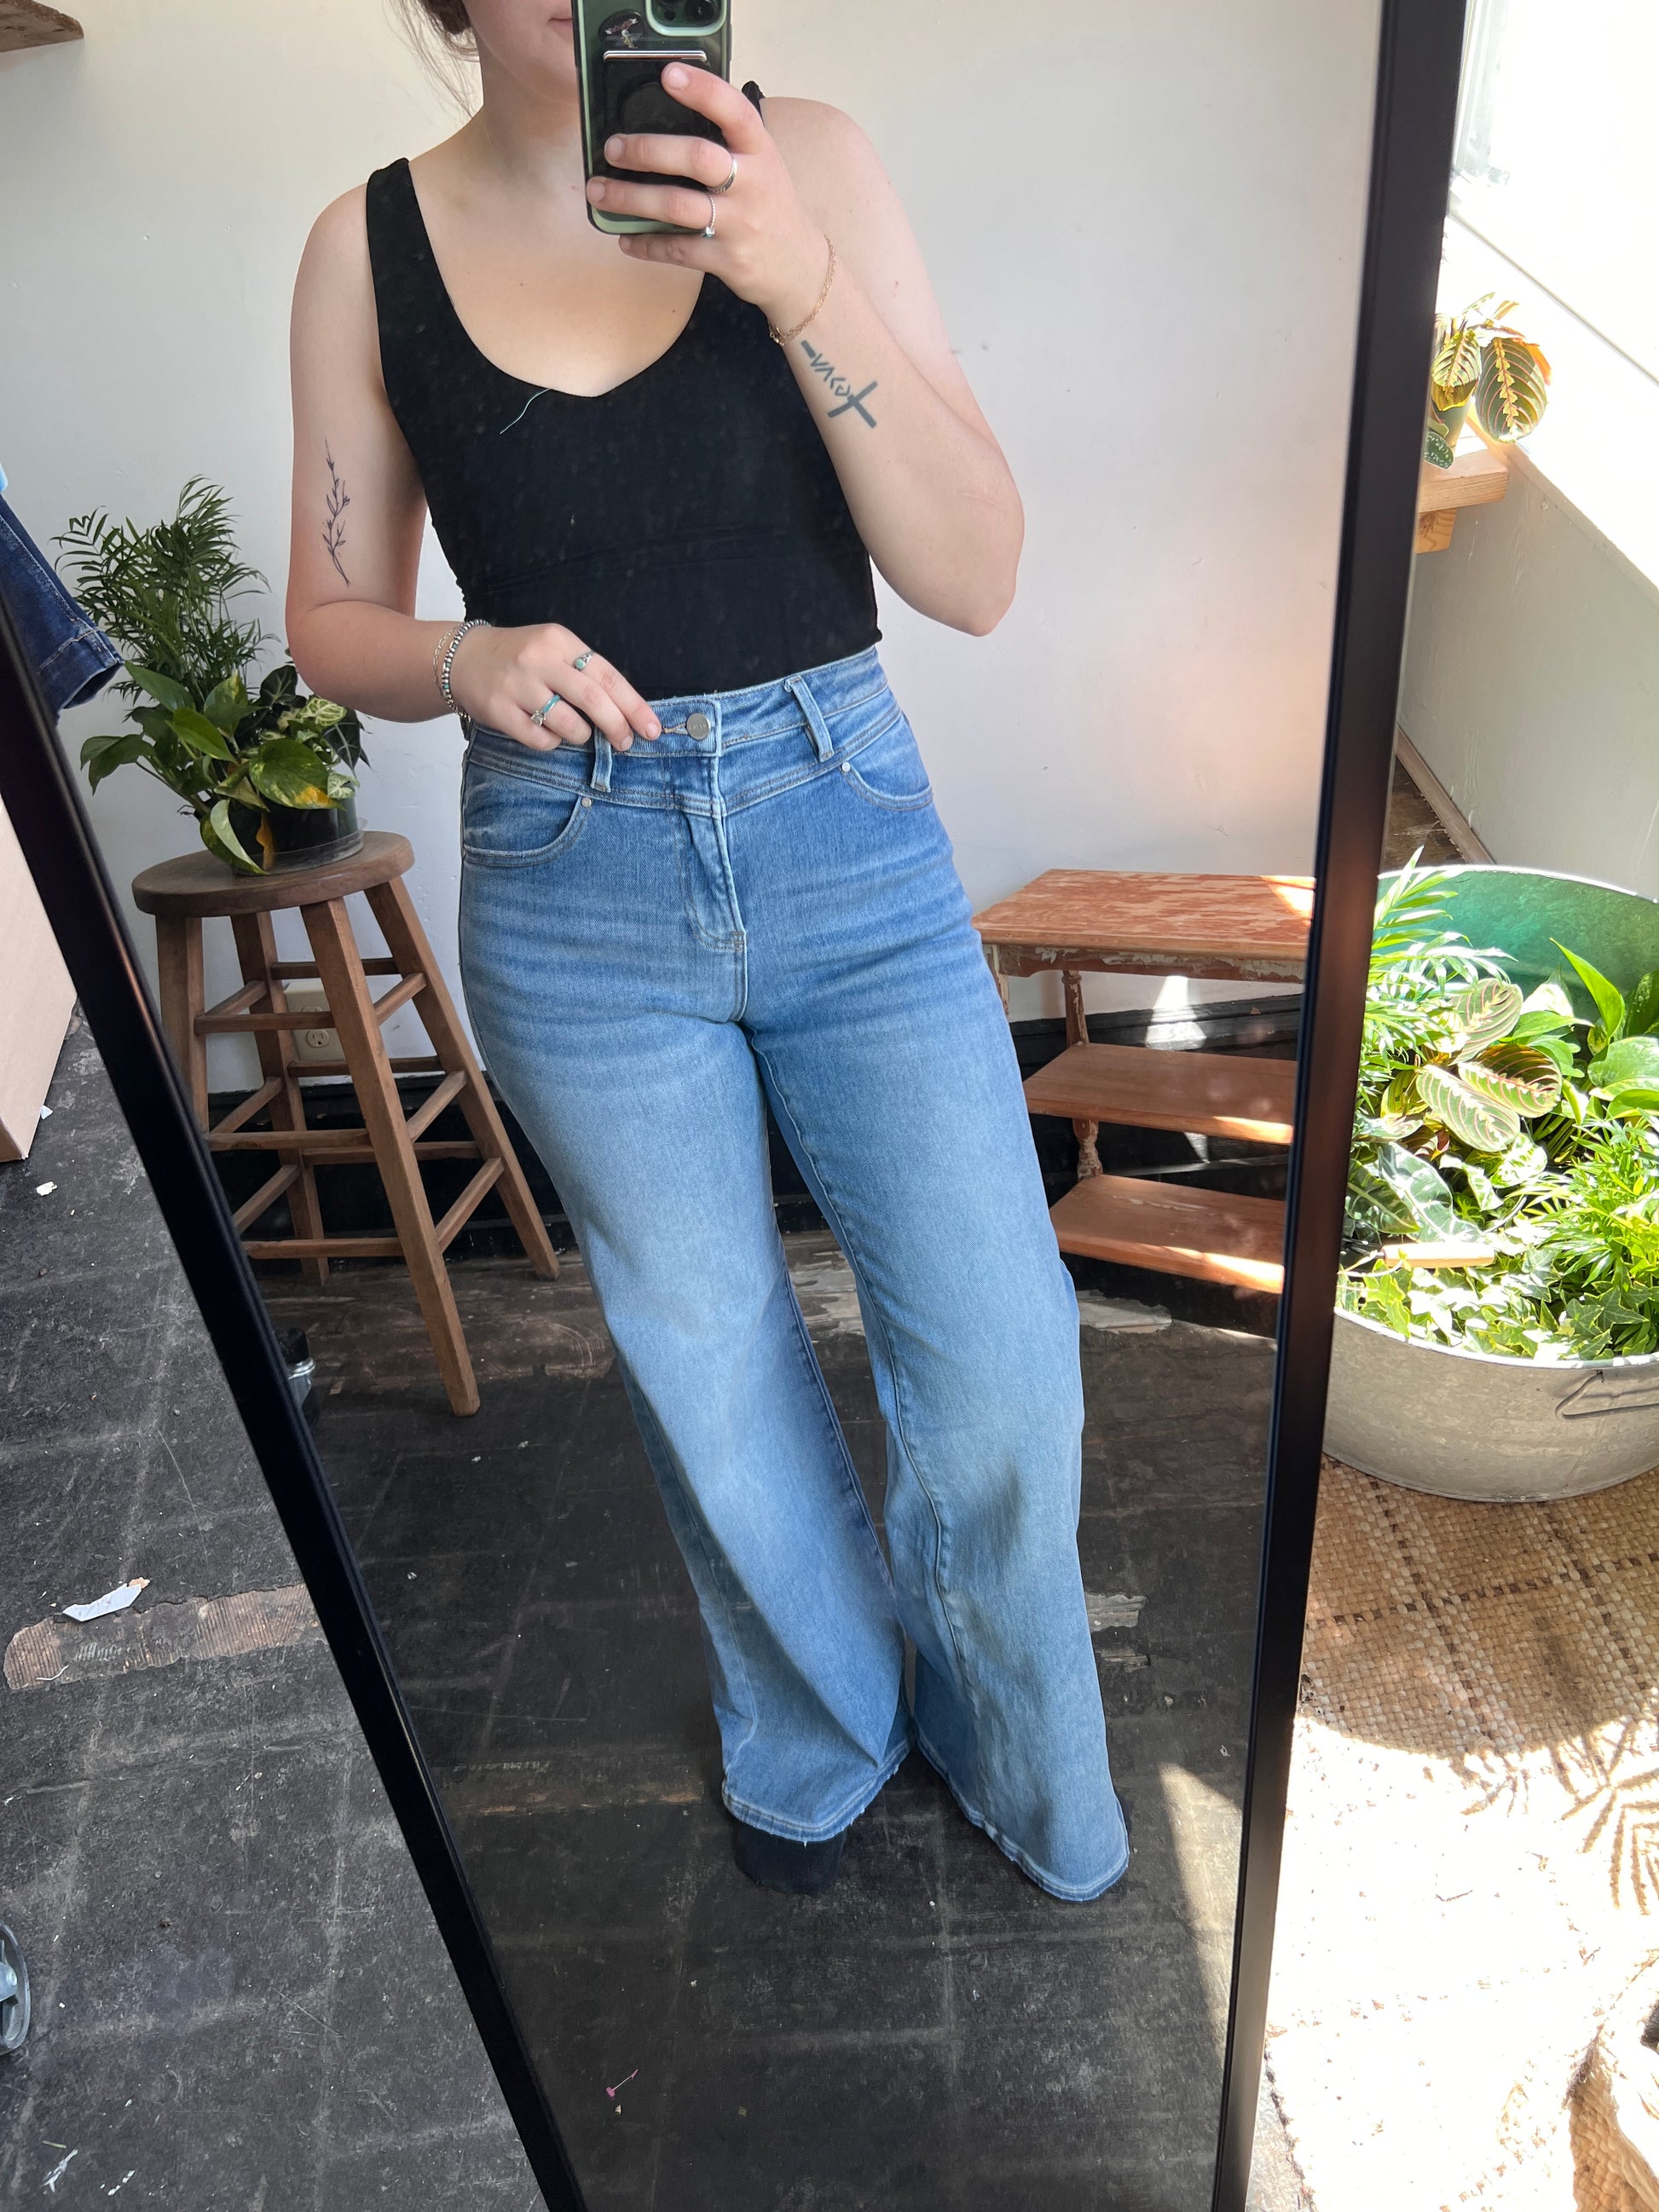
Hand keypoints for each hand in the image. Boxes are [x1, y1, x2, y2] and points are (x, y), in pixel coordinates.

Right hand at [448, 623, 660, 752]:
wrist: (463, 657)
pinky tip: (545, 730)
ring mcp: (517, 686)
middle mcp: (538, 660)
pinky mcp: (499, 711)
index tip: (652, 727)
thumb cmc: (520, 658)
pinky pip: (541, 739)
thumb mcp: (553, 650)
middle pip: (592, 700)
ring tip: (576, 731)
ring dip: (581, 736)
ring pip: (568, 724)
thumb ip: (585, 674)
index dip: (633, 705)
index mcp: (559, 641)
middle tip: (626, 743)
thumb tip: (627, 713)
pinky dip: (551, 742)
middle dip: (617, 726)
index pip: (606, 676)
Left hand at [588, 68, 829, 332]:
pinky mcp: (728, 260)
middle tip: (613, 148)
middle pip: (696, 158)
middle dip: (648, 150)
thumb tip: (666, 120)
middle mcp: (751, 185)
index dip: (702, 90)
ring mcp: (739, 225)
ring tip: (599, 192)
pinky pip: (677, 250)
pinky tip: (625, 238)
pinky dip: (646, 244)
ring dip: (631, 199)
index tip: (669, 74)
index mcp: (761, 152)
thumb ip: (728, 144)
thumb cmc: (771, 209)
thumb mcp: (763, 167)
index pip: (734, 111)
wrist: (800, 271)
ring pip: (677, 207)